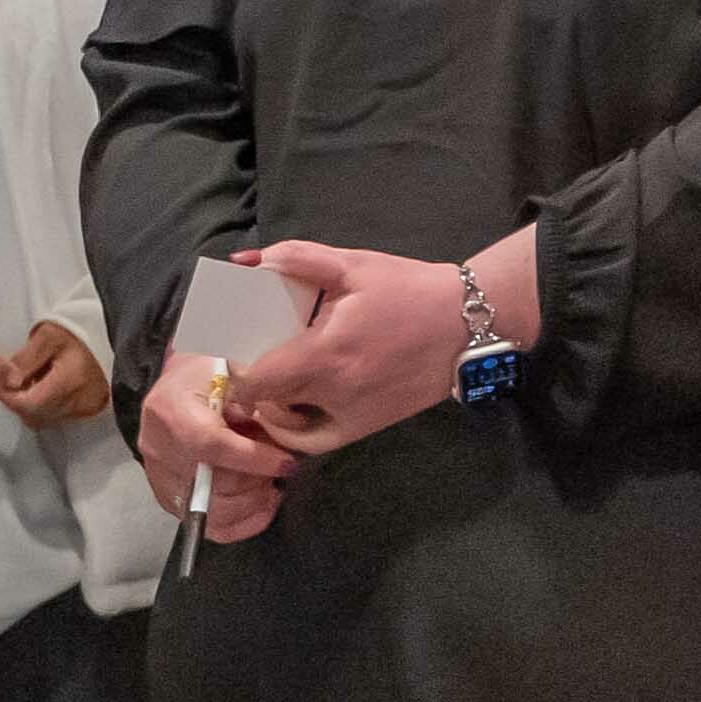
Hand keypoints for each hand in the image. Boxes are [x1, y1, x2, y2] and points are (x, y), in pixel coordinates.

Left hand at [0, 320, 113, 431]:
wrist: (104, 337)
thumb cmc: (74, 334)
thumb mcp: (45, 336)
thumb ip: (24, 360)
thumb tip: (8, 384)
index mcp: (70, 379)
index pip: (30, 404)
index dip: (9, 399)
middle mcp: (80, 400)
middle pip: (34, 416)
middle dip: (17, 403)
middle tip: (11, 383)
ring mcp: (86, 409)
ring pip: (43, 420)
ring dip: (29, 407)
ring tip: (31, 383)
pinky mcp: (88, 411)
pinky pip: (55, 418)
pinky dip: (43, 408)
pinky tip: (45, 390)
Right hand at [141, 346, 306, 540]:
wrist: (168, 395)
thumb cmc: (202, 380)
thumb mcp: (229, 373)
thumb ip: (255, 399)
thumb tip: (282, 427)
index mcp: (170, 411)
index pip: (210, 445)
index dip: (253, 458)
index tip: (286, 462)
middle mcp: (158, 450)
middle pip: (212, 484)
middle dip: (257, 481)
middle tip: (282, 470)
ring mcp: (160, 479)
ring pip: (212, 512)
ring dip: (252, 504)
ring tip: (272, 486)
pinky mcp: (169, 501)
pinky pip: (211, 528)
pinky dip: (244, 523)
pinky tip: (262, 504)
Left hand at [237, 233, 500, 444]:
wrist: (466, 324)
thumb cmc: (406, 289)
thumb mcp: (351, 264)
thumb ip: (294, 258)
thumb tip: (241, 261)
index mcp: (324, 353)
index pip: (253, 381)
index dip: (234, 370)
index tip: (234, 351)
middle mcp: (333, 393)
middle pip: (264, 405)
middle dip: (248, 387)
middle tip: (248, 362)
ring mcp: (350, 416)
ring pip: (285, 429)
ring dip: (269, 409)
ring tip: (270, 384)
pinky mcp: (365, 427)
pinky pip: (315, 442)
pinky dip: (296, 430)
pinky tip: (295, 407)